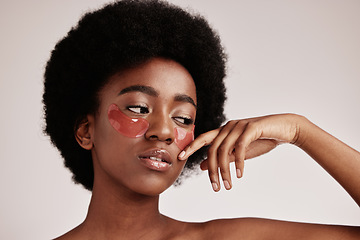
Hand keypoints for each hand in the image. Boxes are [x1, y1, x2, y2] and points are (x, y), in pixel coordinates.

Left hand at [178, 114, 300, 190]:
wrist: (285, 129)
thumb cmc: (262, 140)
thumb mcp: (239, 152)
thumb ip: (222, 157)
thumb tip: (202, 166)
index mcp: (224, 131)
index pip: (203, 139)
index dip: (191, 147)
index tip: (180, 158)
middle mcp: (228, 126)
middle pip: (212, 149)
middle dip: (212, 170)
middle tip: (215, 187)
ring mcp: (239, 126)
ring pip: (224, 150)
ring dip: (225, 170)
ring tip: (227, 186)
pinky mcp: (251, 128)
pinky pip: (240, 147)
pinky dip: (239, 162)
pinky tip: (240, 175)